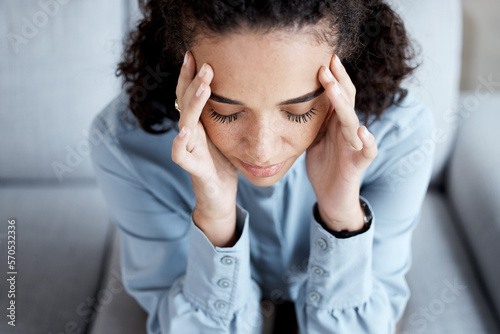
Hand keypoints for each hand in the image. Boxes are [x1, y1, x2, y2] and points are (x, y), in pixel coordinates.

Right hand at [172, 51, 238, 245]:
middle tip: (200, 60)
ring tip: (202, 86)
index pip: (192, 94)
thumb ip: (231, 114)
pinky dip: (180, 142)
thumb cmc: (223, 164)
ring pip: (185, 122)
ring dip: (192, 103)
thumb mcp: (229, 134)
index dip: (192, 75)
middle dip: (191, 80)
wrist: (218, 196)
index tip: (196, 53)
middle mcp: (191, 133)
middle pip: (185, 102)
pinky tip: (186, 129)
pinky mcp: (192, 168)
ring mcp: (189, 149)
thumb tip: (250, 89)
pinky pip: (180, 154)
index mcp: (201, 124)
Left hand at [306, 54, 377, 230]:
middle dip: (337, 82)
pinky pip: (368, 150)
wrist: (331, 195)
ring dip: (343, 104)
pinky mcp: (359, 163)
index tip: (320, 57)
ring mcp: (356, 145)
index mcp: (336, 122)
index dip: (332, 77)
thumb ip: (311, 119)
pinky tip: (362, 130)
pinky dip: (367, 140)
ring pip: (352, 120)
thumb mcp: (312, 137)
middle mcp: (348, 129)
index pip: (337, 94)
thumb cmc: (323, 164)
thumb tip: (292, 99)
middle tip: (326, 62)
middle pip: (346, 101)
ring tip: (334, 88)